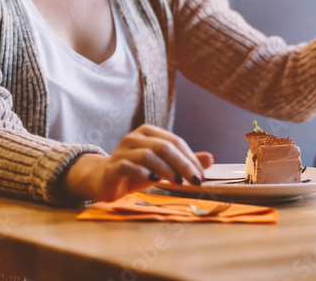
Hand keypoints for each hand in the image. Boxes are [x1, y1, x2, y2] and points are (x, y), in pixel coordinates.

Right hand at [58, 124, 214, 202]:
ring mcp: (122, 150)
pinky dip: (144, 172)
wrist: (104, 180)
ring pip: (149, 155)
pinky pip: (129, 166)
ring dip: (166, 169)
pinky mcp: (112, 166)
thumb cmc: (137, 171)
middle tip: (194, 181)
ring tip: (177, 183)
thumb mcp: (164, 167)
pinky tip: (154, 180)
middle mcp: (135, 137)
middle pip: (164, 147)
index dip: (190, 158)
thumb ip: (185, 162)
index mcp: (149, 133)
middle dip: (183, 164)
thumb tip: (211, 159)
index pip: (175, 142)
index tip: (201, 175)